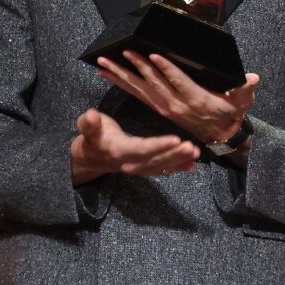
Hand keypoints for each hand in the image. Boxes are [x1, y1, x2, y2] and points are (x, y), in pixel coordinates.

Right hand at [70, 109, 198, 184]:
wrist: (90, 158)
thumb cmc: (93, 137)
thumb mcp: (87, 128)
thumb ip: (89, 123)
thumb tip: (91, 115)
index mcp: (118, 151)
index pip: (140, 148)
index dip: (158, 146)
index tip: (175, 140)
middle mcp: (130, 163)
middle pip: (154, 160)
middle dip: (174, 155)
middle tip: (192, 148)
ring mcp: (138, 168)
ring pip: (161, 166)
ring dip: (179, 161)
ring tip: (196, 153)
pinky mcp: (144, 168)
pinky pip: (161, 170)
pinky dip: (177, 168)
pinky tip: (192, 164)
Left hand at [96, 51, 258, 143]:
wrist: (221, 134)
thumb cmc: (231, 113)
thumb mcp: (242, 102)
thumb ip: (244, 90)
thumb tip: (252, 79)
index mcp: (195, 99)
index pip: (178, 82)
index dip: (165, 69)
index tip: (152, 56)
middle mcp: (176, 104)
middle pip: (153, 84)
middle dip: (136, 67)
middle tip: (121, 52)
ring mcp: (164, 107)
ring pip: (140, 89)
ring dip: (122, 75)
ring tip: (104, 62)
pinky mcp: (158, 107)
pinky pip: (137, 94)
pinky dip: (122, 83)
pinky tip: (107, 73)